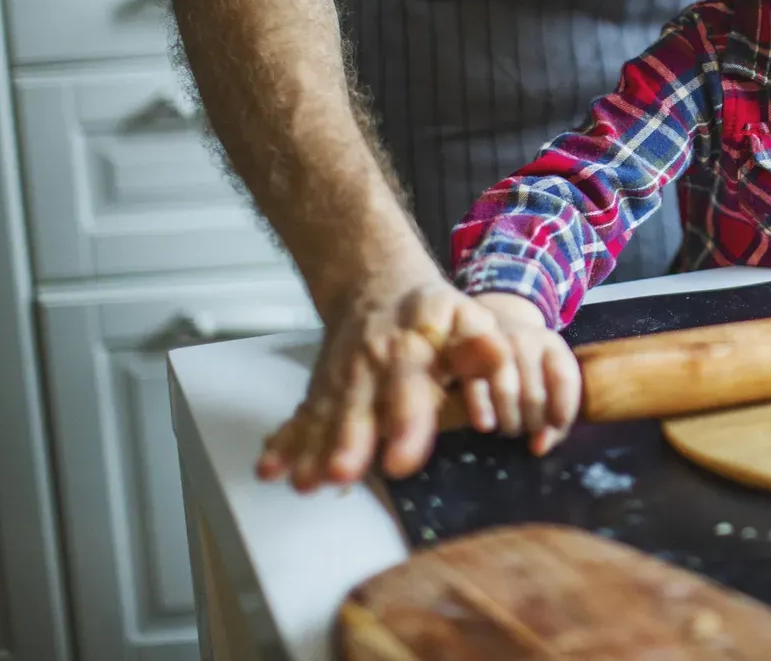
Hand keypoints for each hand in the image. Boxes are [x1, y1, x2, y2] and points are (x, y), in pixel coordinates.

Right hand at [256, 276, 512, 490]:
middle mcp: (368, 364)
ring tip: (304, 482)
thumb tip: (500, 356)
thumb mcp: (467, 318)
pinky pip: (300, 417)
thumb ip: (482, 345)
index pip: (409, 384)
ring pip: (326, 416)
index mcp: (411, 347)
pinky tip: (270, 469)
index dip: (406, 422)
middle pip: (359, 406)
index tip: (403, 460)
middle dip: (349, 440)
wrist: (377, 288)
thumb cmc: (434, 316)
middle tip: (342, 473)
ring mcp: (340, 379)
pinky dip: (284, 443)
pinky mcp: (320, 392)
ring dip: (313, 449)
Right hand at [460, 293, 581, 456]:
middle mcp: (526, 342)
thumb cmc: (529, 363)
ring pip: (507, 390)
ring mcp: (495, 346)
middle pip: (534, 393)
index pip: (564, 378)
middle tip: (529, 432)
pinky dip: (482, 409)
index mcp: (553, 346)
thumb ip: (554, 414)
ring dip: (510, 420)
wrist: (493, 325)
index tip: (557, 426)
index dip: (563, 407)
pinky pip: (475, 387)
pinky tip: (486, 426)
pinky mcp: (467, 356)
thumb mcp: (549, 377)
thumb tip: (540, 448)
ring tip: (510, 430)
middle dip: (534, 422)